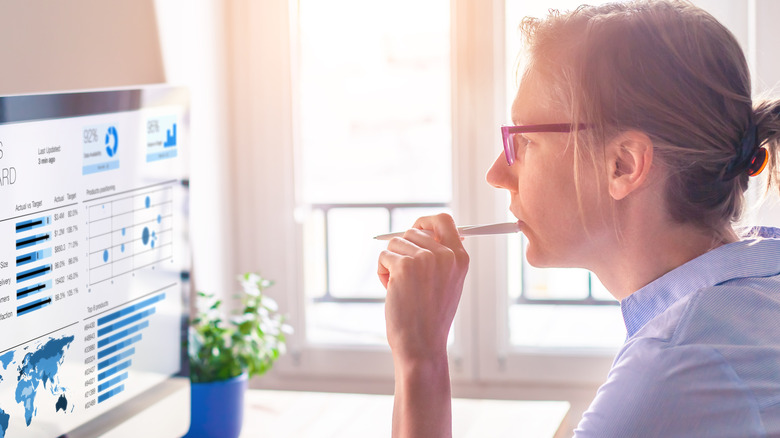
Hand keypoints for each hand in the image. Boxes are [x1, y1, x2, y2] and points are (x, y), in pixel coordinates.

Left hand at [378, 213, 469, 363]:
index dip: (425, 222)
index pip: (444, 220)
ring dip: (391, 263)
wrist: (422, 344)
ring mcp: (425, 259)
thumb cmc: (431, 317)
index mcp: (460, 258)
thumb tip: (423, 230)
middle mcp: (445, 255)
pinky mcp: (404, 266)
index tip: (415, 229)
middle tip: (405, 276)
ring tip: (401, 287)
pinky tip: (392, 291)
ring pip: (395, 243)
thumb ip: (441, 256)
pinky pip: (384, 256)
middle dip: (403, 250)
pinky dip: (382, 273)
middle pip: (413, 231)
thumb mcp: (448, 283)